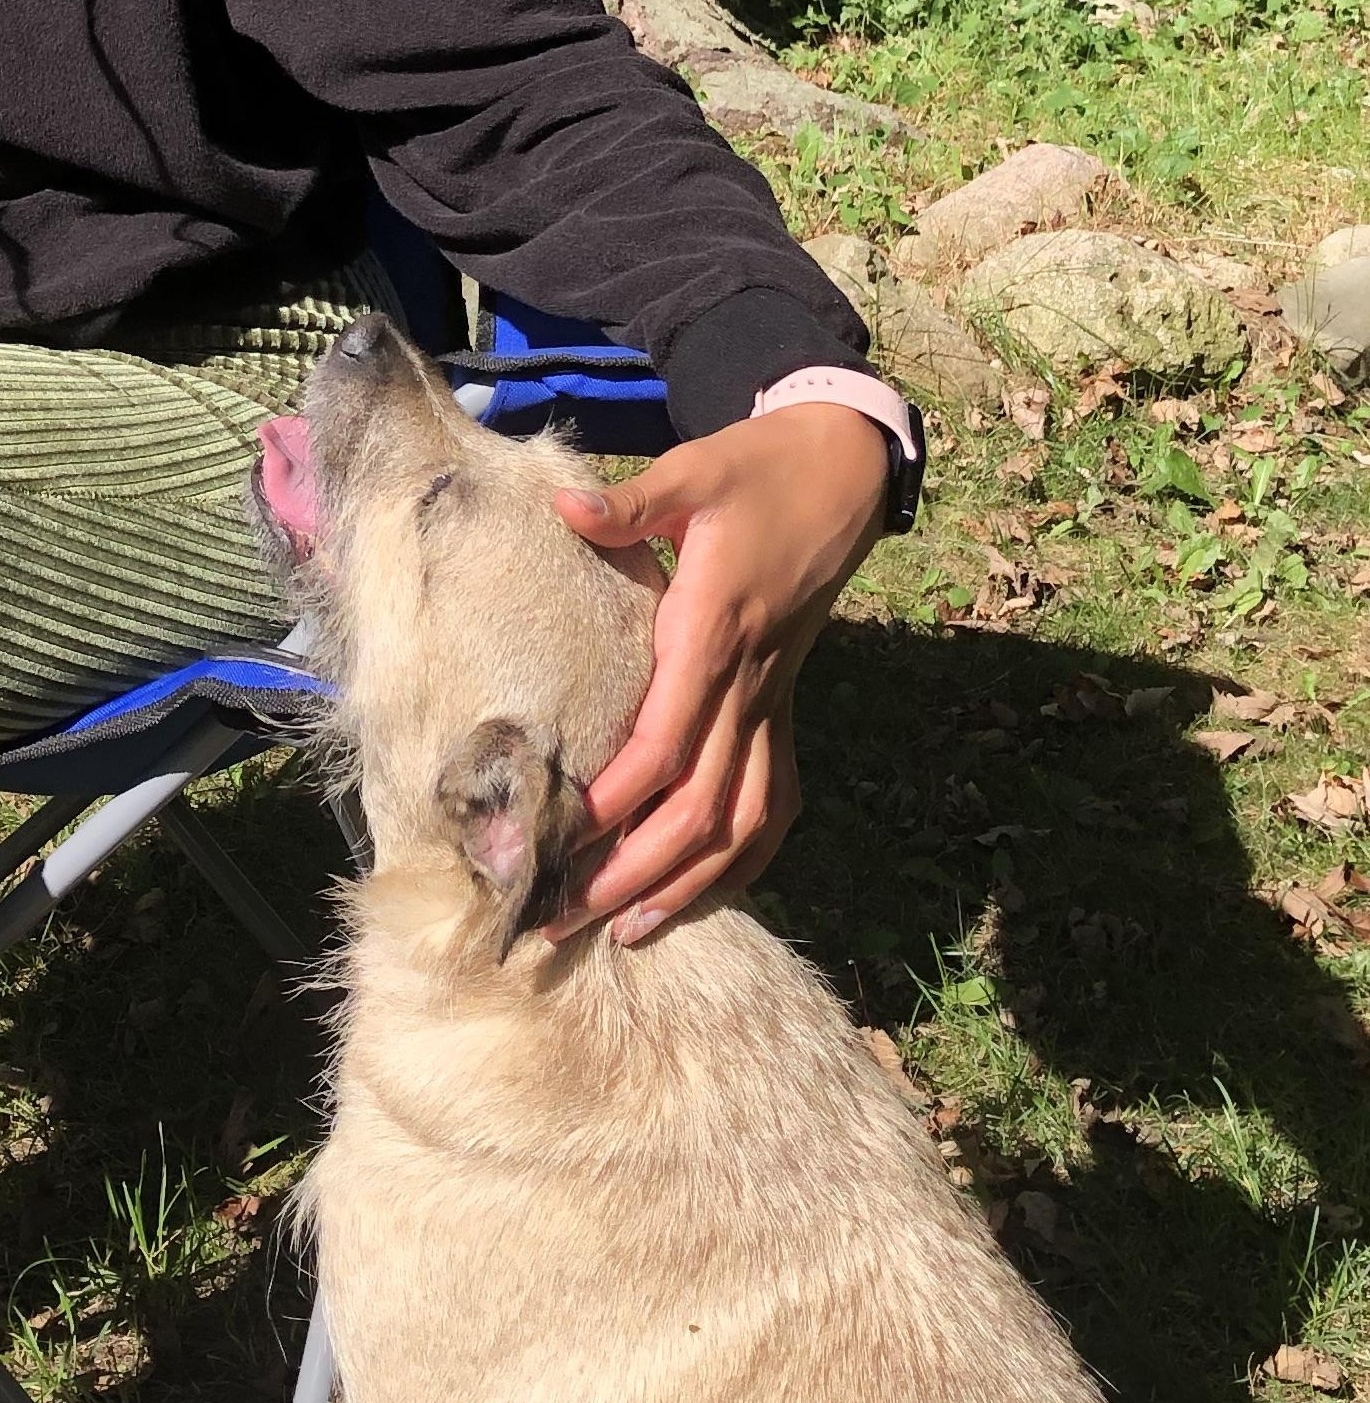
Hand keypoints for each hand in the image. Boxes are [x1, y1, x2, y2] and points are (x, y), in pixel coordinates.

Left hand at [545, 402, 889, 944]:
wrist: (841, 477)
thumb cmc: (756, 475)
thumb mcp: (695, 471)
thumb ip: (629, 502)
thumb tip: (564, 507)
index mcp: (715, 631)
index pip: (667, 739)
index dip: (616, 797)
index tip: (561, 839)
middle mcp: (749, 685)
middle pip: (697, 805)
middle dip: (632, 870)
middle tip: (564, 916)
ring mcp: (774, 706)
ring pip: (741, 821)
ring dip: (686, 884)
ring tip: (626, 931)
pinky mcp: (785, 714)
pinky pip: (775, 804)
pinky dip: (743, 860)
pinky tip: (703, 896)